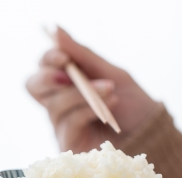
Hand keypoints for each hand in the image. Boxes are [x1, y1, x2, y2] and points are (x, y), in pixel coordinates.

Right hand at [26, 26, 161, 152]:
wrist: (148, 133)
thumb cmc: (130, 103)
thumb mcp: (109, 72)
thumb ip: (81, 54)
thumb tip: (56, 30)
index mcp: (66, 83)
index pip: (42, 67)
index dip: (47, 59)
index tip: (64, 56)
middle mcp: (59, 102)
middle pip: (32, 86)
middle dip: (47, 77)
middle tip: (67, 74)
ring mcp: (61, 124)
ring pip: (54, 104)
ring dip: (81, 93)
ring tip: (109, 89)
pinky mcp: (69, 143)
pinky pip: (69, 122)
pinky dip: (88, 110)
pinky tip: (108, 106)